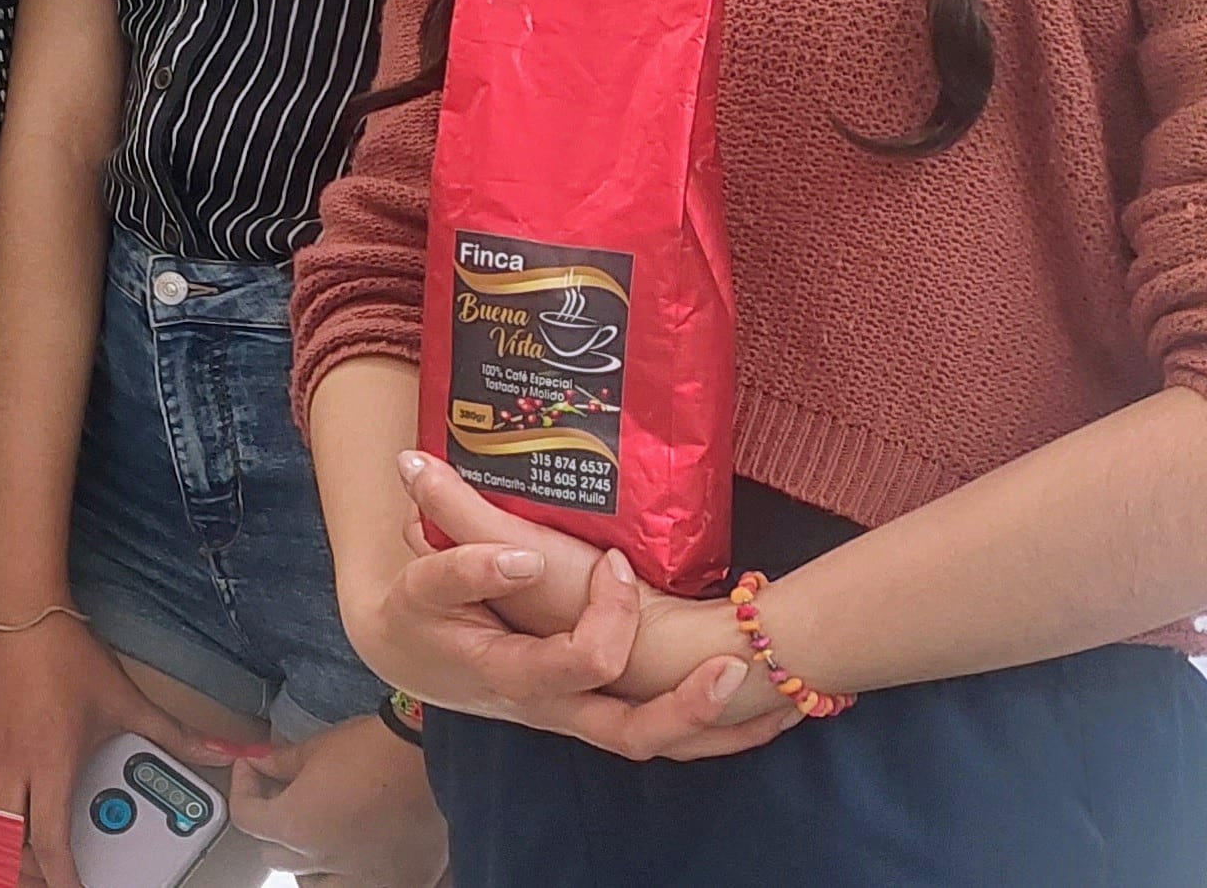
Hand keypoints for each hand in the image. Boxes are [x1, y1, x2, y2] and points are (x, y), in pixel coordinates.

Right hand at [0, 612, 250, 887]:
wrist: (20, 610)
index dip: (62, 878)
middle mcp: (11, 765)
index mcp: (52, 765)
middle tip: (45, 868)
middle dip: (28, 867)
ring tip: (8, 846)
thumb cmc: (66, 653)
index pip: (53, 844)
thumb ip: (174, 733)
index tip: (72, 887)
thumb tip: (222, 751)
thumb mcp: (126, 699)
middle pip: (9, 841)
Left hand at [219, 714, 445, 887]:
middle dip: (272, 824)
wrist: (440, 757)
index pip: (247, 818)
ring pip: (313, 884)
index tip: (252, 769)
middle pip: (275, 855)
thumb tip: (260, 762)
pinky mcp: (398, 882)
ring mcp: (362, 878)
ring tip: (317, 836)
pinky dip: (348, 875)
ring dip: (307, 863)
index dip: (243, 788)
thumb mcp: (319, 748)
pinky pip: (357, 887)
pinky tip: (354, 852)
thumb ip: (281, 762)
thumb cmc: (378, 748)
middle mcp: (324, 861)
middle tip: (282, 797)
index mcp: (296, 827)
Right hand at [347, 456, 795, 763]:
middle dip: (687, 707)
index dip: (602, 616)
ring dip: (725, 729)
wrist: (424, 664)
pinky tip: (780, 710)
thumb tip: (423, 465)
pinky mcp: (605, 711)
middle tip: (729, 667)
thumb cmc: (426, 620)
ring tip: (787, 702)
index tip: (613, 560)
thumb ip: (438, 525)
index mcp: (517, 675)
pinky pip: (673, 738)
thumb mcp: (424, 576)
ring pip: (662, 744)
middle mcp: (558, 709)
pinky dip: (727, 732)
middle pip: (631, 734)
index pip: (573, 661)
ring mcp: (584, 716)